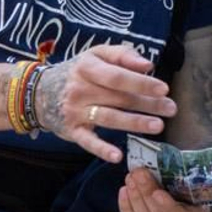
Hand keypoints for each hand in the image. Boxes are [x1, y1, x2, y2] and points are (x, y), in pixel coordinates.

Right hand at [33, 44, 174, 162]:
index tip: (163, 88)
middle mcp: (81, 89)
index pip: (117, 76)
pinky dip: (101, 149)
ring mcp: (75, 111)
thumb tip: (147, 65)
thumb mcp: (96, 55)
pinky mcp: (72, 131)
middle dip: (147, 103)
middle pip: (118, 97)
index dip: (140, 82)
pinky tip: (118, 155)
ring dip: (133, 123)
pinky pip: (88, 141)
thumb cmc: (79, 71)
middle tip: (171, 108)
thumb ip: (122, 55)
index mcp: (88, 67)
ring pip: (108, 118)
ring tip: (157, 126)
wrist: (39, 92)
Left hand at [119, 167, 210, 211]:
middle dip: (146, 194)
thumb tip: (177, 160)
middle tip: (138, 173)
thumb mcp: (197, 180)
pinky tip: (124, 191)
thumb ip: (189, 175)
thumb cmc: (193, 187)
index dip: (167, 207)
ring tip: (130, 178)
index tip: (157, 192)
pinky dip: (126, 208)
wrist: (187, 201)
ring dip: (135, 198)